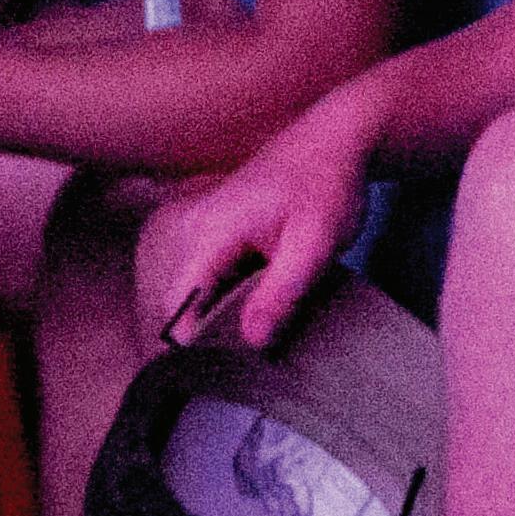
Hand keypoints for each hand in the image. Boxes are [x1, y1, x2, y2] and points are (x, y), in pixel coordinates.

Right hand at [138, 89, 381, 348]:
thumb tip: (251, 341)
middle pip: (181, 303)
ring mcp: (204, 229)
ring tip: (254, 341)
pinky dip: (228, 300)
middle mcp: (196, 229)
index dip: (191, 345)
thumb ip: (282, 291)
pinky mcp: (219, 233)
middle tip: (243, 365)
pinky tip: (258, 312)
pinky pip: (210, 278)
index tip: (219, 375)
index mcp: (211, 231)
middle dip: (205, 336)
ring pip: (196, 292)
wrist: (337, 140)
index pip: (178, 304)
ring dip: (218, 319)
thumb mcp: (315, 243)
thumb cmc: (328, 186)